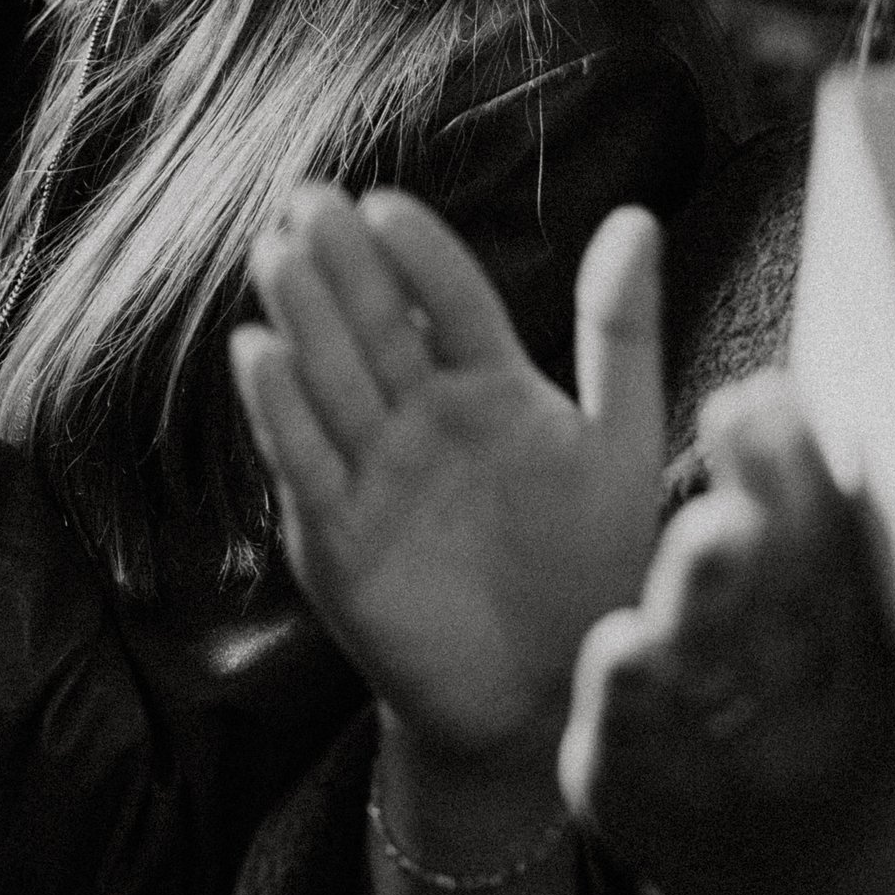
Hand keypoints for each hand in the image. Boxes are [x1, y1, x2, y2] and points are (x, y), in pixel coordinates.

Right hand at [231, 190, 666, 764]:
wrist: (541, 694)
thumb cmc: (588, 565)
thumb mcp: (621, 443)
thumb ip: (622, 333)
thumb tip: (637, 217)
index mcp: (489, 384)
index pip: (450, 300)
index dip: (419, 256)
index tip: (385, 205)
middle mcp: (421, 416)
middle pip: (376, 326)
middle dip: (341, 265)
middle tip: (306, 200)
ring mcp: (373, 471)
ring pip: (331, 379)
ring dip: (303, 318)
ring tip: (278, 254)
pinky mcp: (335, 534)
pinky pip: (305, 462)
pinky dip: (279, 410)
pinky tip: (257, 352)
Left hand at [559, 373, 894, 894]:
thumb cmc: (820, 726)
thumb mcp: (862, 663)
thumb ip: (851, 560)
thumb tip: (840, 426)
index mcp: (874, 679)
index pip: (844, 565)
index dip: (816, 481)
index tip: (780, 390)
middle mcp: (806, 726)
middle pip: (788, 608)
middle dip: (773, 513)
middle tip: (744, 414)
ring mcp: (718, 770)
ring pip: (715, 671)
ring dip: (712, 599)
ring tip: (710, 525)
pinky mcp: (628, 792)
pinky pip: (633, 736)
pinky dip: (633, 692)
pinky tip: (624, 641)